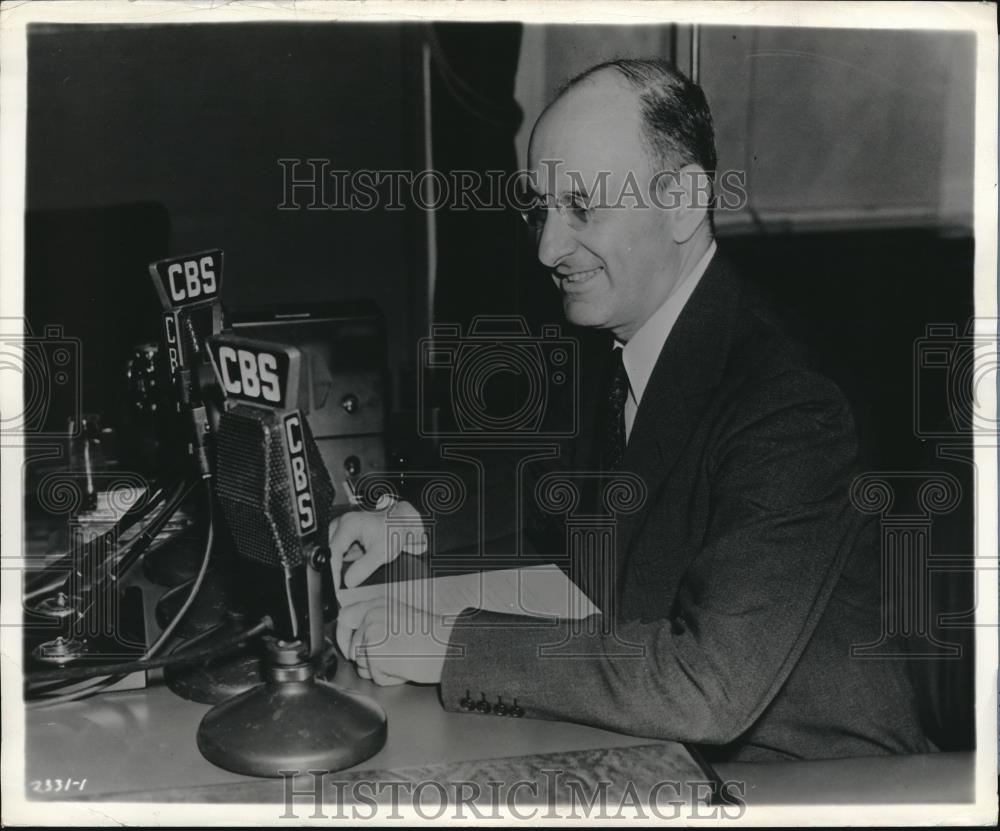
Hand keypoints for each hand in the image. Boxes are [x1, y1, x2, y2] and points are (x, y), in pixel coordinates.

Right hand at [328, 499, 427, 589]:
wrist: (400, 523)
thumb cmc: (393, 531)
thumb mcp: (381, 553)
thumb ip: (363, 569)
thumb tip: (348, 581)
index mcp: (348, 525)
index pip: (333, 552)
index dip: (332, 571)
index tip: (334, 586)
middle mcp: (341, 524)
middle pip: (329, 552)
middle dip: (338, 566)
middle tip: (351, 574)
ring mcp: (341, 529)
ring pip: (334, 553)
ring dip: (344, 562)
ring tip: (362, 558)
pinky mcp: (344, 535)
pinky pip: (339, 551)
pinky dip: (348, 558)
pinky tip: (361, 555)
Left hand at [336, 597, 453, 685]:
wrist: (447, 646)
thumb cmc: (431, 635)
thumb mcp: (399, 617)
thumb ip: (377, 621)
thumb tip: (359, 637)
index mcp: (377, 604)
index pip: (345, 616)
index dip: (343, 636)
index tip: (348, 646)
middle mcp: (371, 616)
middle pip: (353, 648)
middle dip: (366, 660)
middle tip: (386, 659)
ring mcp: (371, 635)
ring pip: (362, 666)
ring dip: (380, 670)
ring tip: (402, 660)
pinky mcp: (375, 655)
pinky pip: (376, 677)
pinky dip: (390, 679)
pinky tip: (405, 667)